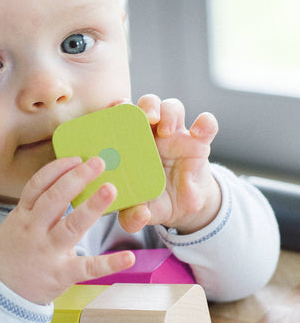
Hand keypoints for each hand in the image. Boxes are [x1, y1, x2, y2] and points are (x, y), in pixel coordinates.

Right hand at [0, 156, 134, 304]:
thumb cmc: (13, 254)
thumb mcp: (16, 225)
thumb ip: (37, 207)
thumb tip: (65, 183)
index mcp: (23, 216)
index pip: (38, 185)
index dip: (57, 169)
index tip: (76, 157)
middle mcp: (34, 230)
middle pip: (54, 199)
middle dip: (76, 178)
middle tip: (98, 162)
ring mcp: (48, 252)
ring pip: (71, 226)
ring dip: (92, 206)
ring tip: (110, 189)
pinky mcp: (61, 274)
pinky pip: (87, 268)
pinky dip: (109, 263)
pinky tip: (129, 257)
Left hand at [118, 95, 221, 234]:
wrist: (184, 206)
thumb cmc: (155, 202)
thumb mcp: (142, 212)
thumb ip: (133, 217)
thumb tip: (139, 216)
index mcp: (131, 145)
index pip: (122, 117)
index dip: (118, 110)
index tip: (115, 112)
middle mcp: (152, 135)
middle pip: (148, 104)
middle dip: (145, 105)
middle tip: (145, 118)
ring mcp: (176, 136)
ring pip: (173, 107)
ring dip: (168, 111)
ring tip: (166, 129)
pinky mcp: (199, 142)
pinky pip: (207, 124)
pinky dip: (205, 123)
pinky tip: (198, 132)